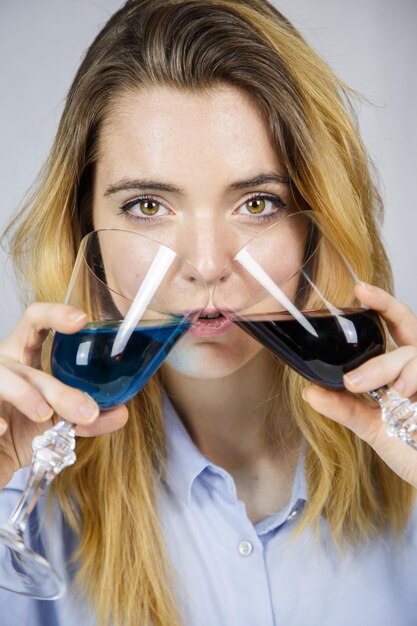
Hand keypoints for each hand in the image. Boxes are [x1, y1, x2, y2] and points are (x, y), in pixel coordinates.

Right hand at [0, 303, 127, 488]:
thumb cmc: (24, 431)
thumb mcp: (60, 424)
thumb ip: (90, 418)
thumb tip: (120, 413)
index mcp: (24, 354)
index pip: (36, 320)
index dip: (55, 314)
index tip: (82, 320)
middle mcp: (4, 362)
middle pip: (25, 357)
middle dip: (56, 385)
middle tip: (86, 411)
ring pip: (2, 376)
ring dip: (24, 393)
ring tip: (43, 414)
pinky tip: (2, 429)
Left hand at [303, 283, 416, 487]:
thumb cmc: (412, 451)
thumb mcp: (373, 428)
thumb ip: (345, 408)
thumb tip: (309, 392)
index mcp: (403, 372)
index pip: (395, 328)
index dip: (382, 305)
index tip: (358, 290)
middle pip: (409, 324)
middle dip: (386, 305)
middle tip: (362, 294)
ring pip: (412, 351)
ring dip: (385, 365)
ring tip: (368, 385)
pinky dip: (412, 375)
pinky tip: (404, 394)